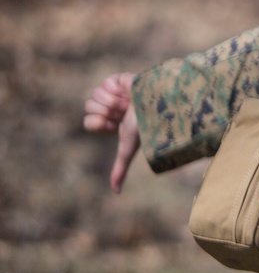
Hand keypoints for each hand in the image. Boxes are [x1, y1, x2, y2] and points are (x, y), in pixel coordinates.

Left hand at [84, 73, 140, 192]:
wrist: (155, 106)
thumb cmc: (145, 127)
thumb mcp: (127, 148)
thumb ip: (120, 168)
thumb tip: (116, 193)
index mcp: (111, 122)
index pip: (89, 122)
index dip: (100, 123)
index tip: (116, 124)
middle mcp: (111, 107)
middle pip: (88, 107)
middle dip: (105, 111)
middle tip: (122, 112)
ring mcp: (114, 92)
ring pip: (94, 95)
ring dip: (111, 101)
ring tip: (127, 102)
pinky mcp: (118, 79)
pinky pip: (105, 83)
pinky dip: (115, 88)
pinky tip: (128, 91)